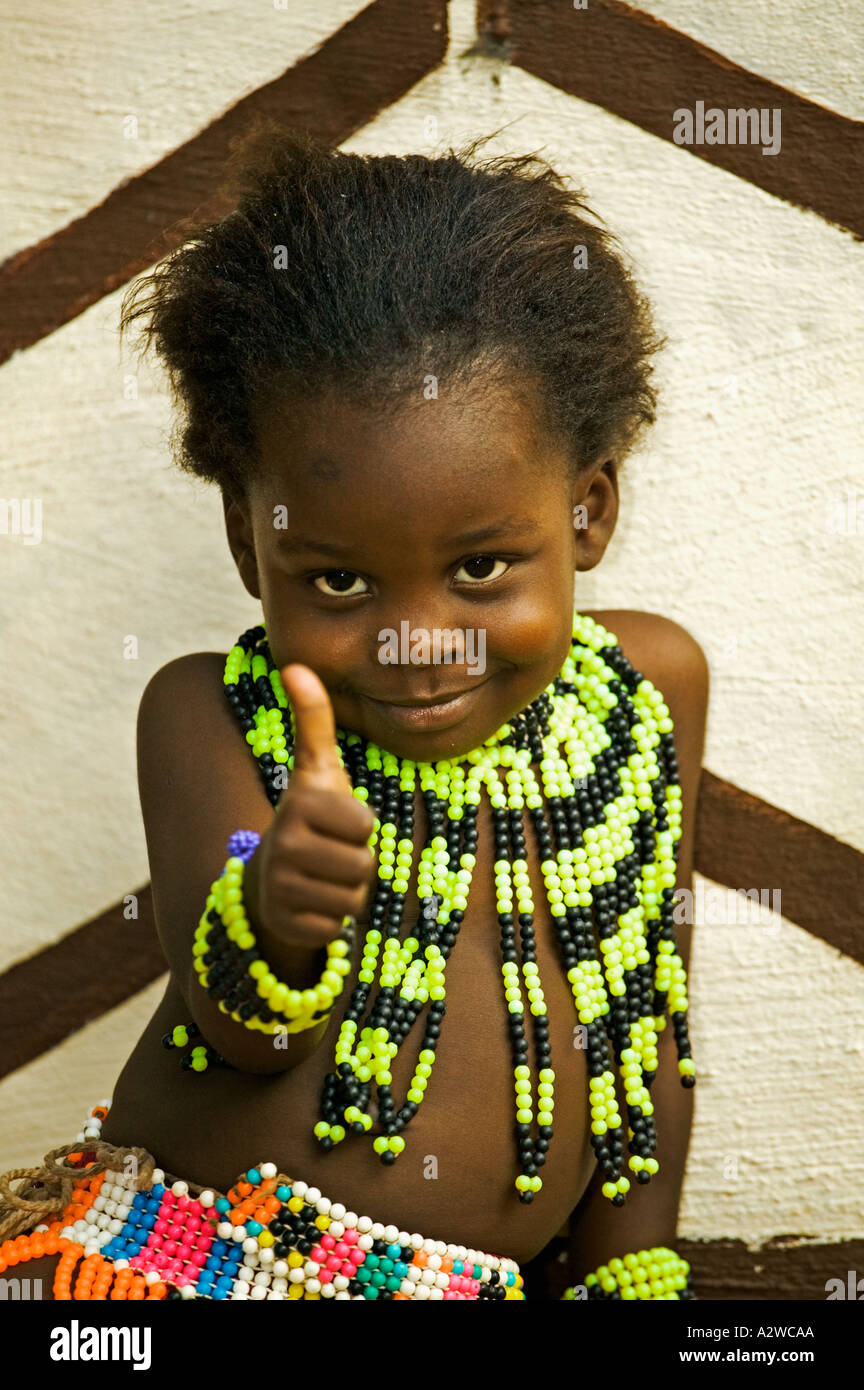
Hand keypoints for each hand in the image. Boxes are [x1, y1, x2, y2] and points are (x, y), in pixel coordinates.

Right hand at [248, 664, 376, 947]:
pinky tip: (309, 905)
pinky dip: (331, 920)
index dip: (359, 826)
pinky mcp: (286, 923)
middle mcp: (283, 844)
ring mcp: (281, 887)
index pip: (366, 826)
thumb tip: (297, 664)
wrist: (265, 877)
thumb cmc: (307, 817)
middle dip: (355, 863)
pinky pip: (337, 927)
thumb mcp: (317, 769)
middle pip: (364, 865)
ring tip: (321, 877)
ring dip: (346, 892)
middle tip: (328, 854)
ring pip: (354, 898)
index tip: (334, 822)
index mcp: (299, 804)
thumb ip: (313, 719)